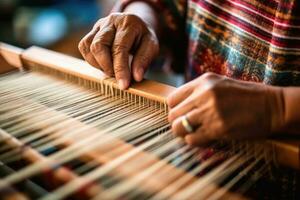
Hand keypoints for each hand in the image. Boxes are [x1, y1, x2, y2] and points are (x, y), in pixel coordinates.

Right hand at [78, 13, 158, 88]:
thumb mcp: (152, 47)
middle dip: (107, 67)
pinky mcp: (92, 31)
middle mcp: (111, 21)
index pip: (120, 48)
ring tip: (112, 70)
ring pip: (88, 47)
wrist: (137, 26)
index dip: (120, 69)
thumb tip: (136, 77)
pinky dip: (92, 60)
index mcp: (128, 23)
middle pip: (98, 46)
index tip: (123, 85)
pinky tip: (104, 64)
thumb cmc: (143, 39)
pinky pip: (84, 47)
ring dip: (98, 65)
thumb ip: (144, 60)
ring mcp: (99, 25)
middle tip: (118, 77)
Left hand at [167, 73, 284, 144]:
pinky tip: (204, 138)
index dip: (174, 110)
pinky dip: (194, 141)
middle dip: (177, 124)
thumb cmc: (245, 96)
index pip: (171, 99)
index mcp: (202, 82)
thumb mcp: (219, 85)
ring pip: (178, 127)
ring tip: (194, 133)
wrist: (271, 106)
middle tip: (188, 127)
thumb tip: (180, 108)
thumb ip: (198, 93)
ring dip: (184, 133)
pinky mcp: (217, 128)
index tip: (182, 115)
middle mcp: (203, 95)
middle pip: (172, 115)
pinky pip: (192, 139)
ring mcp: (209, 111)